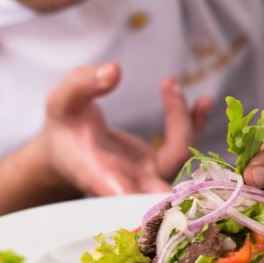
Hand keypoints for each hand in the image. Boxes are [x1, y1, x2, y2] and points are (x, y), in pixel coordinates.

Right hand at [39, 63, 212, 195]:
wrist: (67, 147)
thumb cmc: (63, 127)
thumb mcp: (61, 101)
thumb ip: (81, 85)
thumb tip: (114, 71)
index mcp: (97, 174)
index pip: (120, 191)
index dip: (143, 191)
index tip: (160, 179)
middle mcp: (126, 182)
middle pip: (162, 178)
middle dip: (179, 142)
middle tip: (173, 96)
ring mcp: (146, 175)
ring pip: (180, 159)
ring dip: (186, 123)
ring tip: (171, 84)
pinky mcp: (158, 164)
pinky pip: (184, 148)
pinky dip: (194, 125)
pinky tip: (202, 101)